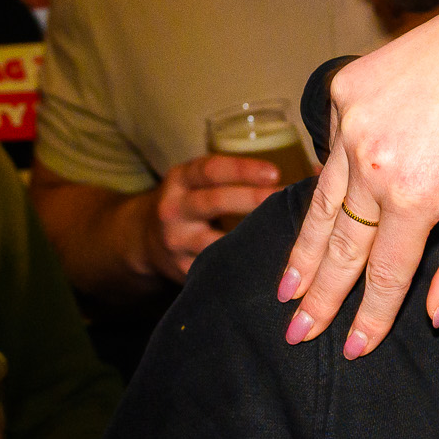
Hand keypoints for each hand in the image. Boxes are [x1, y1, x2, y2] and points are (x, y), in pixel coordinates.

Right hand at [143, 153, 281, 281]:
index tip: (274, 174)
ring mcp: (176, 241)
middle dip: (251, 199)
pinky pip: (217, 267)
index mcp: (180, 180)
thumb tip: (294, 178)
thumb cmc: (189, 203)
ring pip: (215, 241)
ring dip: (251, 239)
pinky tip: (272, 264)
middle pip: (213, 202)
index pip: (210, 170)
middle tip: (285, 200)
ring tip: (285, 236)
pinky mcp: (183, 268)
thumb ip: (231, 177)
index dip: (243, 170)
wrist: (145, 239)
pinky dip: (245, 266)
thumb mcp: (197, 181)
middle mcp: (174, 209)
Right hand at [279, 0, 438, 357]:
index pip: (383, 273)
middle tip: (297, 334)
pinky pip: (330, 149)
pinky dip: (326, 181)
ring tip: (286, 288)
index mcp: (414, 194)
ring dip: (303, 250)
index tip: (353, 349)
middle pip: (339, 246)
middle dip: (317, 296)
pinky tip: (318, 215)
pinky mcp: (342, 91)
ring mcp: (349, 123)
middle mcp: (371, 161)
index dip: (368, 316)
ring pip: (322, 202)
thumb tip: (435, 314)